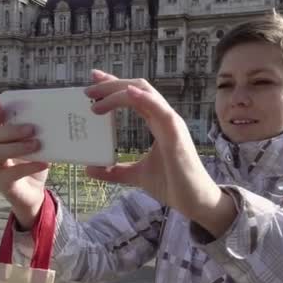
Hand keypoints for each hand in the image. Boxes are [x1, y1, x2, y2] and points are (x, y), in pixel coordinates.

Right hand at [0, 101, 48, 229]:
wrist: (34, 194)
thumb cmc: (32, 165)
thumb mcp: (35, 148)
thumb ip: (35, 136)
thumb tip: (52, 121)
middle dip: (13, 130)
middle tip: (32, 128)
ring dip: (18, 146)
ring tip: (37, 144)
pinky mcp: (2, 182)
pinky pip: (12, 172)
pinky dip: (28, 166)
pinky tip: (42, 163)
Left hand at [85, 70, 235, 235]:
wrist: (194, 201)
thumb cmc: (172, 184)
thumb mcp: (136, 175)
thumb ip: (115, 171)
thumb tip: (90, 168)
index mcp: (157, 123)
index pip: (134, 97)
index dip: (114, 86)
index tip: (93, 82)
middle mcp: (164, 118)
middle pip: (137, 89)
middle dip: (112, 84)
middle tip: (88, 88)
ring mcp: (171, 123)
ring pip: (145, 93)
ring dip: (118, 90)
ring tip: (95, 96)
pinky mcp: (176, 133)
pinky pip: (160, 109)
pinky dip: (143, 98)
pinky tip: (127, 92)